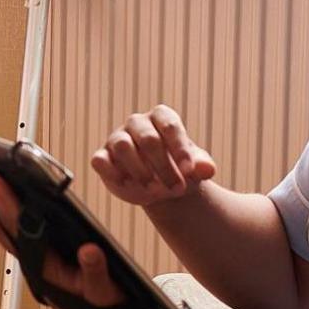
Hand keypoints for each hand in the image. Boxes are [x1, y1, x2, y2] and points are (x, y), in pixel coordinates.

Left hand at [0, 161, 130, 308]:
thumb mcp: (105, 292)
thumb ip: (96, 271)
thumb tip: (90, 250)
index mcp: (44, 267)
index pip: (19, 228)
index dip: (4, 200)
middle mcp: (32, 263)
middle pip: (2, 225)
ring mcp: (33, 262)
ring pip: (4, 229)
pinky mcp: (39, 260)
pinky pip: (15, 232)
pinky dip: (5, 212)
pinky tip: (3, 197)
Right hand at [91, 105, 216, 205]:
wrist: (162, 186)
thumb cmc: (180, 170)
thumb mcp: (195, 169)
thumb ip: (202, 166)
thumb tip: (208, 169)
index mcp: (161, 117)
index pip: (170, 126)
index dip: (180, 149)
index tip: (189, 171)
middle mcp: (137, 123)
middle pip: (148, 139)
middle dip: (164, 167)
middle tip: (176, 189)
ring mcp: (117, 138)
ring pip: (123, 146)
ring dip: (140, 172)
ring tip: (154, 191)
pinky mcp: (102, 157)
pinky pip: (100, 160)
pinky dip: (112, 173)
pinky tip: (128, 186)